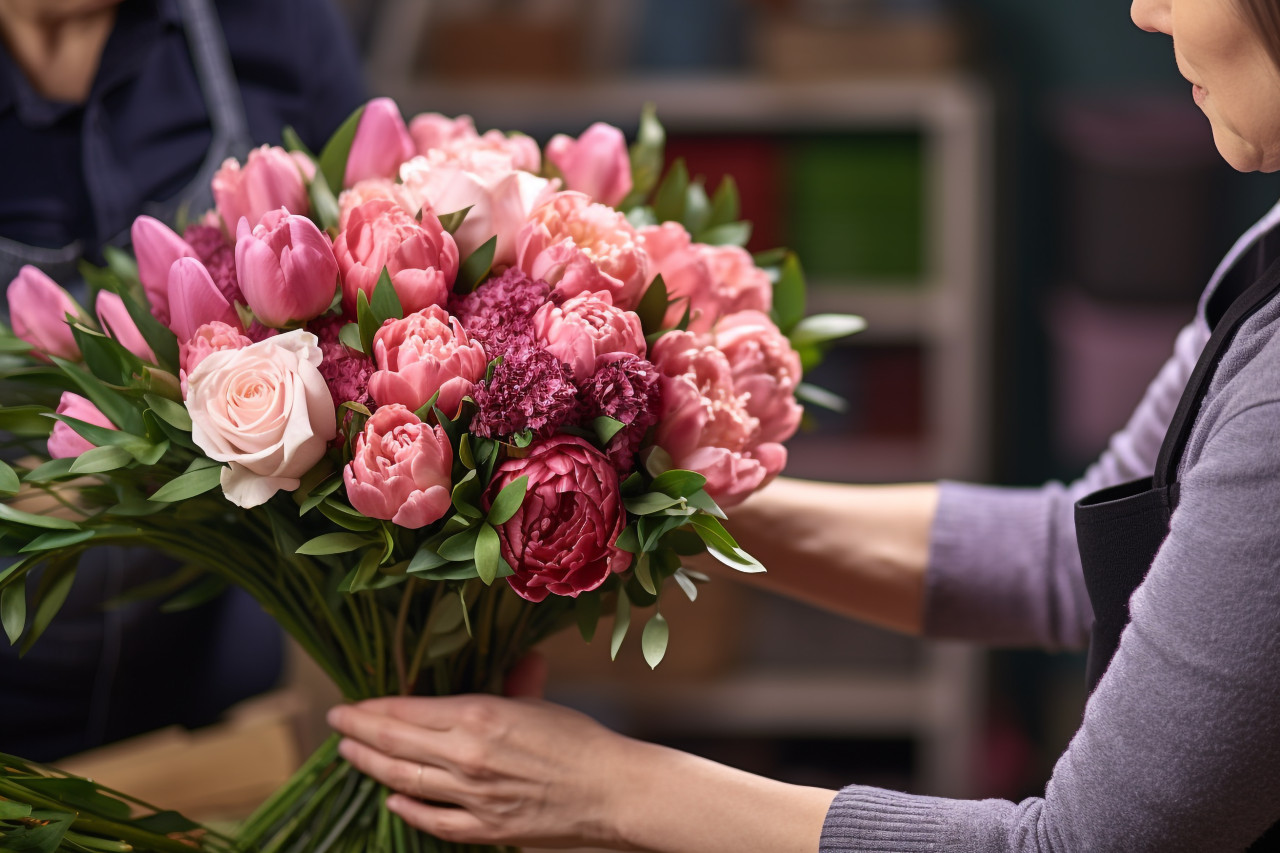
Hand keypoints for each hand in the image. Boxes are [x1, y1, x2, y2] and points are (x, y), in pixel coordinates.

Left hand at [327, 694, 635, 848]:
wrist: (613, 792)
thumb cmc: (582, 742)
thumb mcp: (541, 704)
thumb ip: (514, 684)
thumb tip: (517, 661)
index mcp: (479, 716)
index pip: (406, 711)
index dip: (371, 708)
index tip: (350, 704)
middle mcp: (467, 756)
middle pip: (394, 743)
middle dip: (357, 733)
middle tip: (336, 724)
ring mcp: (472, 797)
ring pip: (404, 780)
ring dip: (371, 767)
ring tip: (351, 756)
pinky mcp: (485, 828)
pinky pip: (433, 820)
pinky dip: (407, 809)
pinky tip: (392, 799)